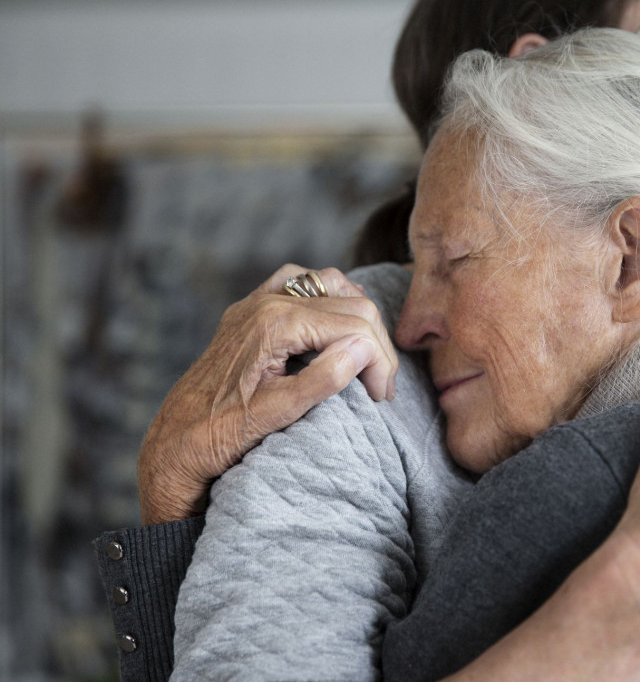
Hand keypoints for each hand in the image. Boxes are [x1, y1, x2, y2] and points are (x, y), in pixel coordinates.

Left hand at [137, 264, 398, 523]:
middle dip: (375, 345)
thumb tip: (363, 348)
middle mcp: (267, 302)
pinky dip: (328, 298)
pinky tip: (335, 325)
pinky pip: (301, 283)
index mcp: (277, 324)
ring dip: (357, 319)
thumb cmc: (221, 434)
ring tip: (365, 359)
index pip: (356, 326)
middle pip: (352, 305)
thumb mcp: (279, 414)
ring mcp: (257, 302)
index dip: (379, 361)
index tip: (381, 398)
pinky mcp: (251, 310)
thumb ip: (324, 378)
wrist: (173, 441)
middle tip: (379, 389)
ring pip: (332, 284)